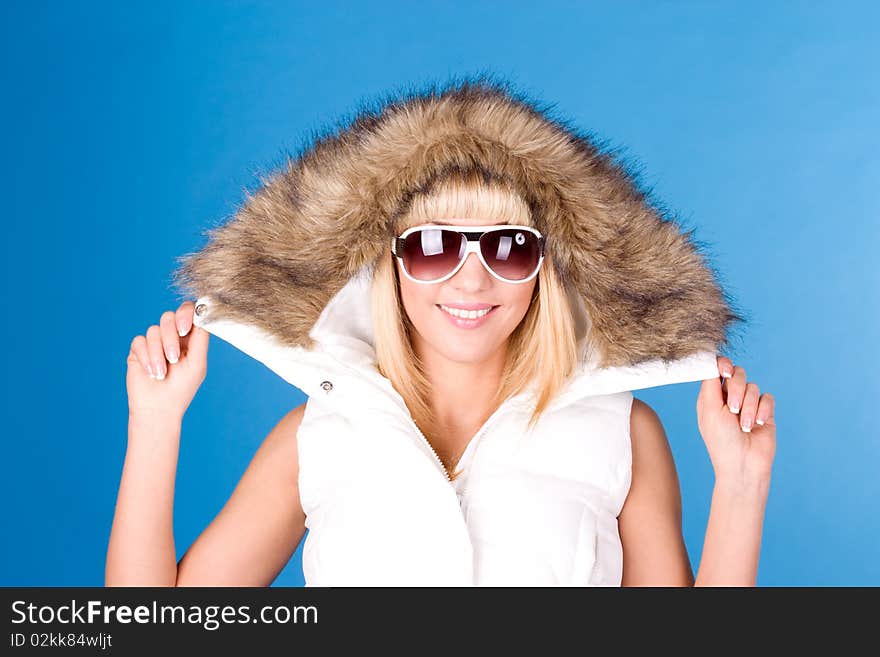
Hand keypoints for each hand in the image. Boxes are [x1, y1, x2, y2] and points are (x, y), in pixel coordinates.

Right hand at [126, 300, 208, 420]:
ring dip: (158, 353)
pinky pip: (139, 341)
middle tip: (174, 357)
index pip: (188, 313)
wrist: (158, 408)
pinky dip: (146, 357)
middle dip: (170, 337)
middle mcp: (171, 337)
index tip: (184, 329)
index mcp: (189, 338)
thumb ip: (201, 338)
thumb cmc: (182, 387)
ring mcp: (154, 342)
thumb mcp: (197, 362)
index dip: (186, 314)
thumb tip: (204, 314)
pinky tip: (151, 372)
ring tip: (162, 372)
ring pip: (154, 330)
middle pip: (169, 317)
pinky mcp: (138, 349)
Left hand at [696, 355, 776, 484]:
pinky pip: (767, 397)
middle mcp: (729, 398)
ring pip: (752, 386)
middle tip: (733, 409)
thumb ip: (710, 383)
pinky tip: (758, 425)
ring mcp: (748, 404)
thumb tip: (709, 360)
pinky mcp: (765, 412)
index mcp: (711, 396)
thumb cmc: (721, 440)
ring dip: (749, 407)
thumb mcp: (710, 410)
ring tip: (745, 426)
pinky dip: (763, 411)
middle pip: (736, 374)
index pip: (716, 370)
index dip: (722, 365)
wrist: (743, 464)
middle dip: (736, 390)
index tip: (725, 371)